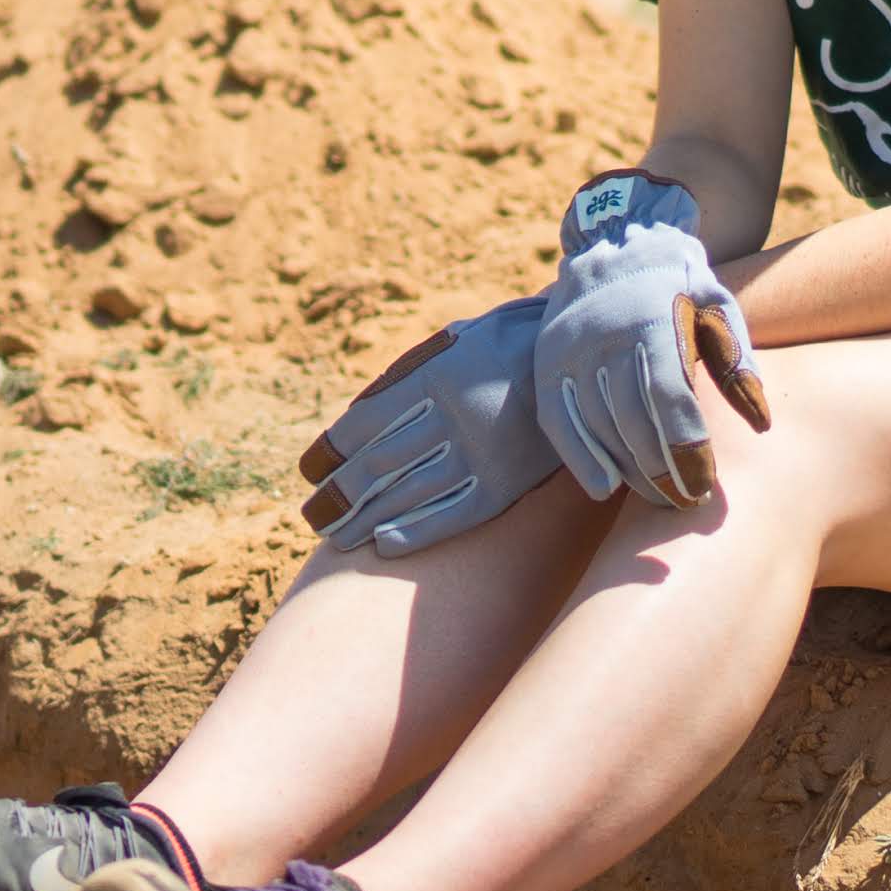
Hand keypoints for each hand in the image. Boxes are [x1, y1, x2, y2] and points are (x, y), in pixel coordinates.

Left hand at [296, 295, 558, 554]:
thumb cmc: (501, 348)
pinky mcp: (509, 483)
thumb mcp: (452, 344)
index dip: (330, 452)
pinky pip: (455, 514)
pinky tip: (385, 545)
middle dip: (339, 495)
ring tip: (337, 538)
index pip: (365, 424)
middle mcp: (456, 417)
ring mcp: (484, 453)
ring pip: (411, 494)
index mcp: (436, 377)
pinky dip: (417, 532)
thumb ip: (404, 379)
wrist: (582, 359)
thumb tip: (352, 424)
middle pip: (380, 465)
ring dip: (367, 519)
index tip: (308, 471)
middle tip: (310, 517)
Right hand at [530, 209, 767, 509]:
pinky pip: (559, 420)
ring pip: (597, 424)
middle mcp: (604, 333)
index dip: (686, 447)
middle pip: (632, 419)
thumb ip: (737, 363)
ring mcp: (569, 347)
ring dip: (628, 470)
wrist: (617, 240)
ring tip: (658, 498)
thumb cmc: (680, 282)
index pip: (669, 397)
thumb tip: (762, 424)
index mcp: (652, 317)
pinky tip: (604, 488)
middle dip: (661, 469)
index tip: (704, 486)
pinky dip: (580, 457)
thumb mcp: (719, 306)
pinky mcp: (548, 360)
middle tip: (685, 504)